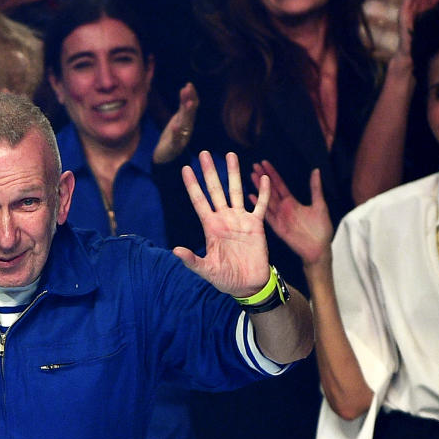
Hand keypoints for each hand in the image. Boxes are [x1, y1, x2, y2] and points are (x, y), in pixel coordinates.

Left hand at [153, 82, 198, 162]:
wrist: (167, 156)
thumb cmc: (173, 135)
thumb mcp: (178, 117)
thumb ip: (182, 104)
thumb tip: (185, 87)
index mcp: (187, 120)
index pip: (192, 106)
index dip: (191, 95)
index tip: (189, 84)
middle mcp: (187, 127)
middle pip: (189, 113)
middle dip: (189, 101)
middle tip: (189, 90)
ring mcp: (182, 137)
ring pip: (185, 124)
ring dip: (187, 114)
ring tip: (188, 104)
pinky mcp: (174, 146)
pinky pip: (176, 139)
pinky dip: (176, 133)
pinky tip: (175, 127)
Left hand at [173, 151, 270, 297]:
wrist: (248, 285)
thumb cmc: (225, 278)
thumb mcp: (206, 270)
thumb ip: (192, 260)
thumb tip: (175, 250)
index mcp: (210, 226)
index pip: (199, 201)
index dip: (193, 185)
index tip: (186, 169)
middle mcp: (224, 218)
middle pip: (215, 190)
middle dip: (210, 172)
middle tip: (203, 153)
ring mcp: (240, 220)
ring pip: (236, 191)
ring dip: (234, 173)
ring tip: (231, 154)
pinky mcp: (257, 225)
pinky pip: (261, 205)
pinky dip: (262, 192)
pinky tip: (263, 178)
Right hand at [250, 161, 332, 267]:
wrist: (318, 248)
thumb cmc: (321, 229)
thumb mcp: (320, 205)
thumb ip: (315, 188)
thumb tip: (316, 170)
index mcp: (292, 202)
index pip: (279, 184)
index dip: (272, 173)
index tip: (264, 163)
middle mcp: (283, 207)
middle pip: (270, 190)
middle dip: (262, 178)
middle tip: (254, 166)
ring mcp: (279, 217)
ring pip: (266, 200)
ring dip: (259, 188)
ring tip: (251, 176)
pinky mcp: (277, 227)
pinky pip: (266, 215)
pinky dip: (259, 206)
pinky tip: (251, 197)